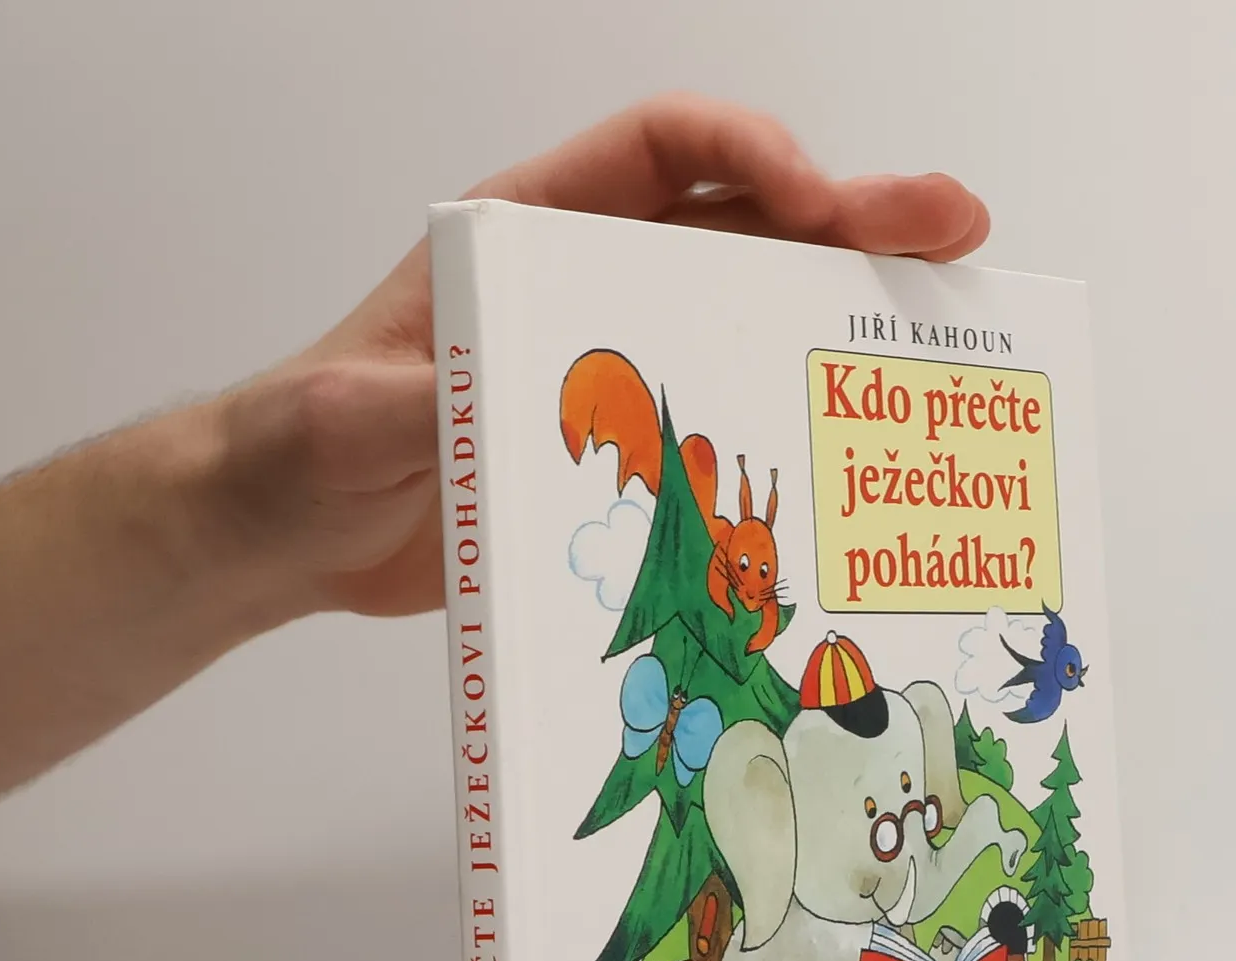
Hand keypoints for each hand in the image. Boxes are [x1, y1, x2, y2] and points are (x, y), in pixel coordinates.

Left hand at [208, 95, 989, 624]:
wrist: (284, 533)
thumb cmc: (296, 451)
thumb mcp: (343, 420)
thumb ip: (406, 406)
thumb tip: (464, 404)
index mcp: (526, 235)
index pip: (660, 153)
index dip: (750, 157)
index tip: (819, 204)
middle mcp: (585, 284)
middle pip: (740, 226)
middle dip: (853, 219)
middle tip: (950, 228)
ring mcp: (610, 364)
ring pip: (748, 315)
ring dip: (844, 313)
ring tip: (943, 322)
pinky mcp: (619, 446)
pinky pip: (722, 411)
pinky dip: (790, 414)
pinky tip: (854, 440)